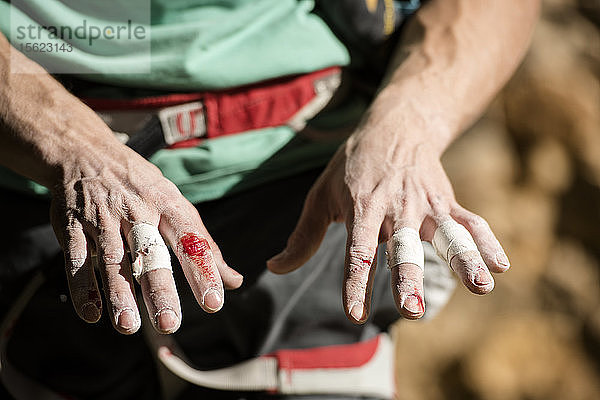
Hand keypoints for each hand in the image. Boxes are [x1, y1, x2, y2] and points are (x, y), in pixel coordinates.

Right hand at [0, 37, 241, 334]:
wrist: (84, 152)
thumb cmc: (141, 185)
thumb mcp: (175, 205)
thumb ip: (204, 246)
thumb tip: (235, 282)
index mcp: (167, 204)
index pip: (190, 240)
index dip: (202, 270)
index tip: (214, 303)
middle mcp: (137, 210)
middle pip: (150, 253)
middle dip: (160, 289)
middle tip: (169, 323)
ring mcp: (103, 218)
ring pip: (112, 260)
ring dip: (119, 294)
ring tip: (129, 326)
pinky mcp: (74, 227)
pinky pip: (78, 260)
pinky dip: (83, 287)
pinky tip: (92, 315)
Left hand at [267, 119, 509, 322]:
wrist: (396, 125)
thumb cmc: (353, 167)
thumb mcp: (321, 195)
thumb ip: (303, 237)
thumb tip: (274, 268)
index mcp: (362, 207)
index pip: (358, 251)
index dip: (356, 282)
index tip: (354, 313)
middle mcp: (397, 207)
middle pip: (404, 247)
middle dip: (409, 279)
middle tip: (412, 311)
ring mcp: (426, 203)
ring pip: (447, 234)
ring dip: (464, 259)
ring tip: (482, 286)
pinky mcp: (447, 201)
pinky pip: (470, 222)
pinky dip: (486, 242)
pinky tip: (500, 267)